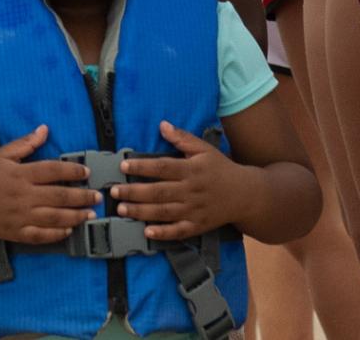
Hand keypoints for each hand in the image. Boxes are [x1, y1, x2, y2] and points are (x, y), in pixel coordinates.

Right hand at [0, 125, 100, 243]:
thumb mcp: (3, 154)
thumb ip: (26, 143)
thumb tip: (45, 129)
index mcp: (20, 174)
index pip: (52, 171)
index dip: (72, 171)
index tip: (86, 172)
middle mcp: (22, 196)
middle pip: (58, 196)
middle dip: (81, 197)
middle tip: (97, 197)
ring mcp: (20, 216)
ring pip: (53, 218)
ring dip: (75, 216)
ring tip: (90, 214)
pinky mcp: (16, 232)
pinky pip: (40, 235)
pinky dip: (56, 234)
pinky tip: (68, 230)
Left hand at [109, 122, 248, 239]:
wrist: (245, 194)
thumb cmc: (220, 168)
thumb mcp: (204, 149)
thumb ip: (182, 138)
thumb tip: (162, 125)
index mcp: (191, 170)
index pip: (162, 167)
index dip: (142, 166)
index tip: (123, 166)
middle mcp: (191, 191)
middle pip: (159, 192)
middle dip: (134, 192)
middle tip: (114, 192)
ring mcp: (194, 211)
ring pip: (164, 212)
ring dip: (141, 212)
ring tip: (121, 210)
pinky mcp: (198, 226)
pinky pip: (178, 232)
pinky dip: (163, 233)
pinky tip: (147, 233)